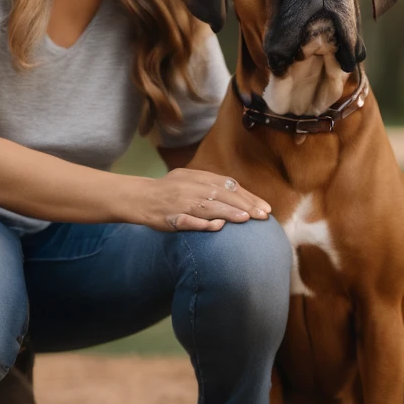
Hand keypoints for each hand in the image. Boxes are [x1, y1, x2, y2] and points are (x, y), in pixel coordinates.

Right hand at [131, 169, 271, 232]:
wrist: (139, 198)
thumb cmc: (168, 191)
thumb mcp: (190, 180)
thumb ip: (210, 185)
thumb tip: (235, 192)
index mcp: (197, 176)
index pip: (228, 184)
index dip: (248, 196)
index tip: (263, 207)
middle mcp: (191, 187)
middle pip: (222, 194)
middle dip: (245, 204)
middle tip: (263, 215)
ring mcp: (181, 202)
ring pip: (209, 206)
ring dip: (229, 212)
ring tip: (248, 218)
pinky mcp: (171, 217)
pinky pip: (189, 220)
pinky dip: (203, 223)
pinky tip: (218, 226)